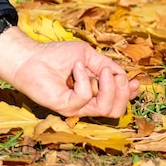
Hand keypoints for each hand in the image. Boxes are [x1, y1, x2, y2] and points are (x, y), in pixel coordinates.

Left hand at [0, 27, 139, 117]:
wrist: (31, 57)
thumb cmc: (56, 55)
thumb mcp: (88, 56)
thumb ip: (106, 66)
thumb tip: (123, 75)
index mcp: (94, 93)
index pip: (118, 102)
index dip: (129, 94)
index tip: (135, 82)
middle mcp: (87, 103)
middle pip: (117, 110)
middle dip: (122, 91)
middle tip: (115, 75)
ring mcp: (77, 107)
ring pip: (106, 108)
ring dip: (108, 86)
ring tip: (101, 71)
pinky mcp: (66, 107)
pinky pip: (85, 97)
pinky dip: (84, 79)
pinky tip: (75, 68)